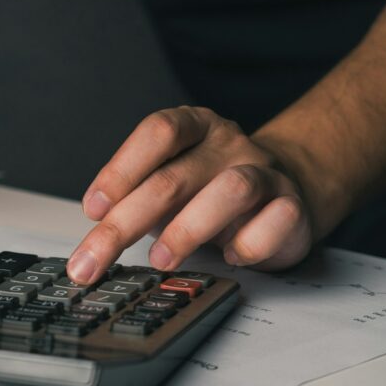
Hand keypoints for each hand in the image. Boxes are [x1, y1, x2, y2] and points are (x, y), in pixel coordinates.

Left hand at [66, 106, 313, 284]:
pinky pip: (275, 222)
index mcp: (193, 125)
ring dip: (186, 231)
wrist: (283, 189)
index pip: (157, 133)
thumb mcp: (165, 184)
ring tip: (159, 260)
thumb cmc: (207, 189)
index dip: (121, 170)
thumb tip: (92, 241)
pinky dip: (249, 245)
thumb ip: (133, 200)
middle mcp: (228, 142)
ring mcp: (264, 170)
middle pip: (173, 177)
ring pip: (230, 192)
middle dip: (126, 223)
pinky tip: (230, 257)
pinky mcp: (293, 204)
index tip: (93, 209)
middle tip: (95, 258)